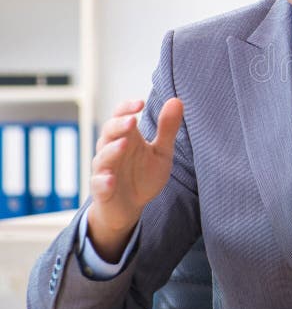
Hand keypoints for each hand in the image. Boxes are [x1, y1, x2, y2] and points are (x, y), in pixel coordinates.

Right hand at [87, 97, 183, 261]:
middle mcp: (112, 151)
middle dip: (118, 125)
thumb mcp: (161, 152)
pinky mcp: (102, 191)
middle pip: (109, 132)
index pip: (121, 116)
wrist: (131, 208)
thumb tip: (176, 100)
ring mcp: (105, 170)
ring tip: (123, 144)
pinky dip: (103, 182)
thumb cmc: (143, 175)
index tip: (140, 103)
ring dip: (111, 150)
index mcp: (127, 138)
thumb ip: (167, 128)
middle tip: (132, 120)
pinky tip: (111, 180)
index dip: (127, 108)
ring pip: (102, 157)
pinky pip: (98, 185)